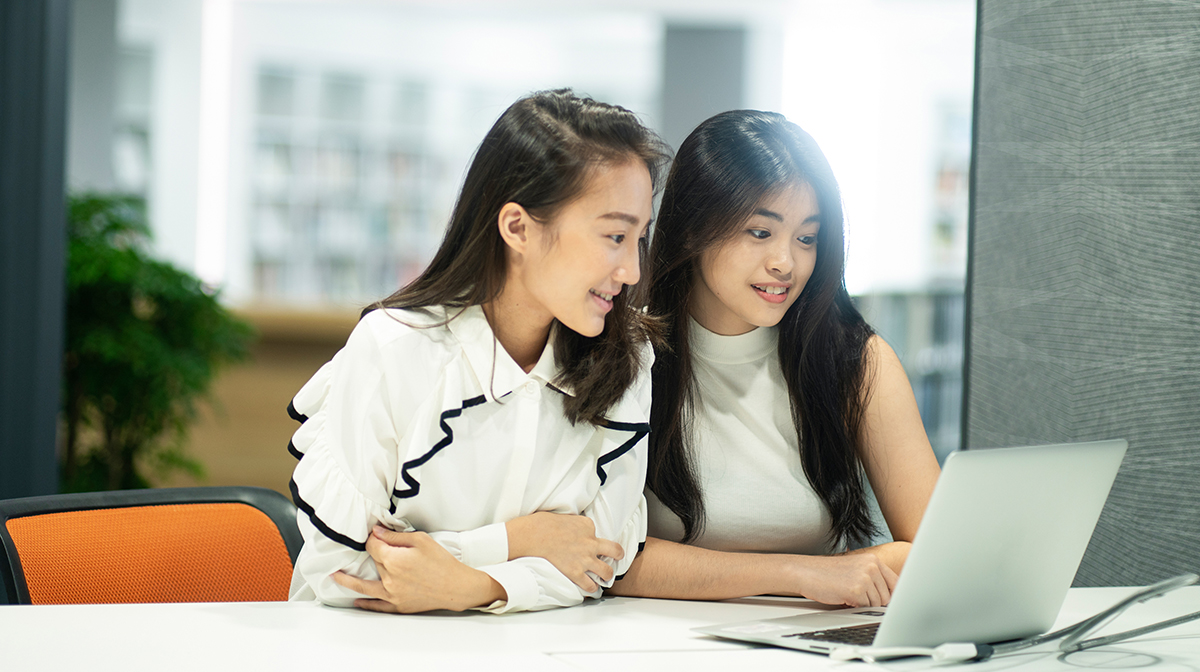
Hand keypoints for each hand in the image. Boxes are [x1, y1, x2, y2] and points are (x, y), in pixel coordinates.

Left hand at [332, 526, 504, 612]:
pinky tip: (356, 601)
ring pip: (364, 588)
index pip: (373, 546)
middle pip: (373, 562)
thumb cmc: (442, 562)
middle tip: (371, 547)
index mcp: (394, 560)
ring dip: (348, 582)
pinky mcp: (398, 605)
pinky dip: (365, 603)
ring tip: (335, 577)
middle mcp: (390, 579)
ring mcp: (392, 595)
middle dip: (372, 553)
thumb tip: (376, 533)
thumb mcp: (421, 540)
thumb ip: (395, 537)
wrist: (457, 586)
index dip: (373, 538)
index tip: (375, 535)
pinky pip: (377, 606)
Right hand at [506, 512, 623, 591]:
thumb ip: (573, 524)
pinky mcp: (576, 573)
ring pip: (607, 571)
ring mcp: (585, 559)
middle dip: (618, 554)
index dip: (592, 537)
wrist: (533, 536)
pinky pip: (590, 585)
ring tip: (604, 577)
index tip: (588, 541)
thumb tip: (571, 528)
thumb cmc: (542, 524)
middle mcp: (591, 542)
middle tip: (617, 557)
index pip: (595, 532)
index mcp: (587, 525)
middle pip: (614, 550)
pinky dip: (591, 588)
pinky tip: (591, 588)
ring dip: (607, 575)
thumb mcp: (564, 516)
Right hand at [785, 552, 898, 606]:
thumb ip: (874, 578)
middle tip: (856, 595)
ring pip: (878, 603)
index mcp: (873, 560)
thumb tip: (892, 598)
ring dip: (864, 604)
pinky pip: (866, 607)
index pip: (896, 582)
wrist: (805, 572)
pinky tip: (843, 597)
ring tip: (848, 594)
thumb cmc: (827, 573)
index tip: (887, 601)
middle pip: (888, 597)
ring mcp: (865, 577)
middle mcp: (871, 566)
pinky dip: (855, 607)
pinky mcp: (856, 590)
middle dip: (874, 601)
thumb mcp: (855, 569)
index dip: (891, 595)